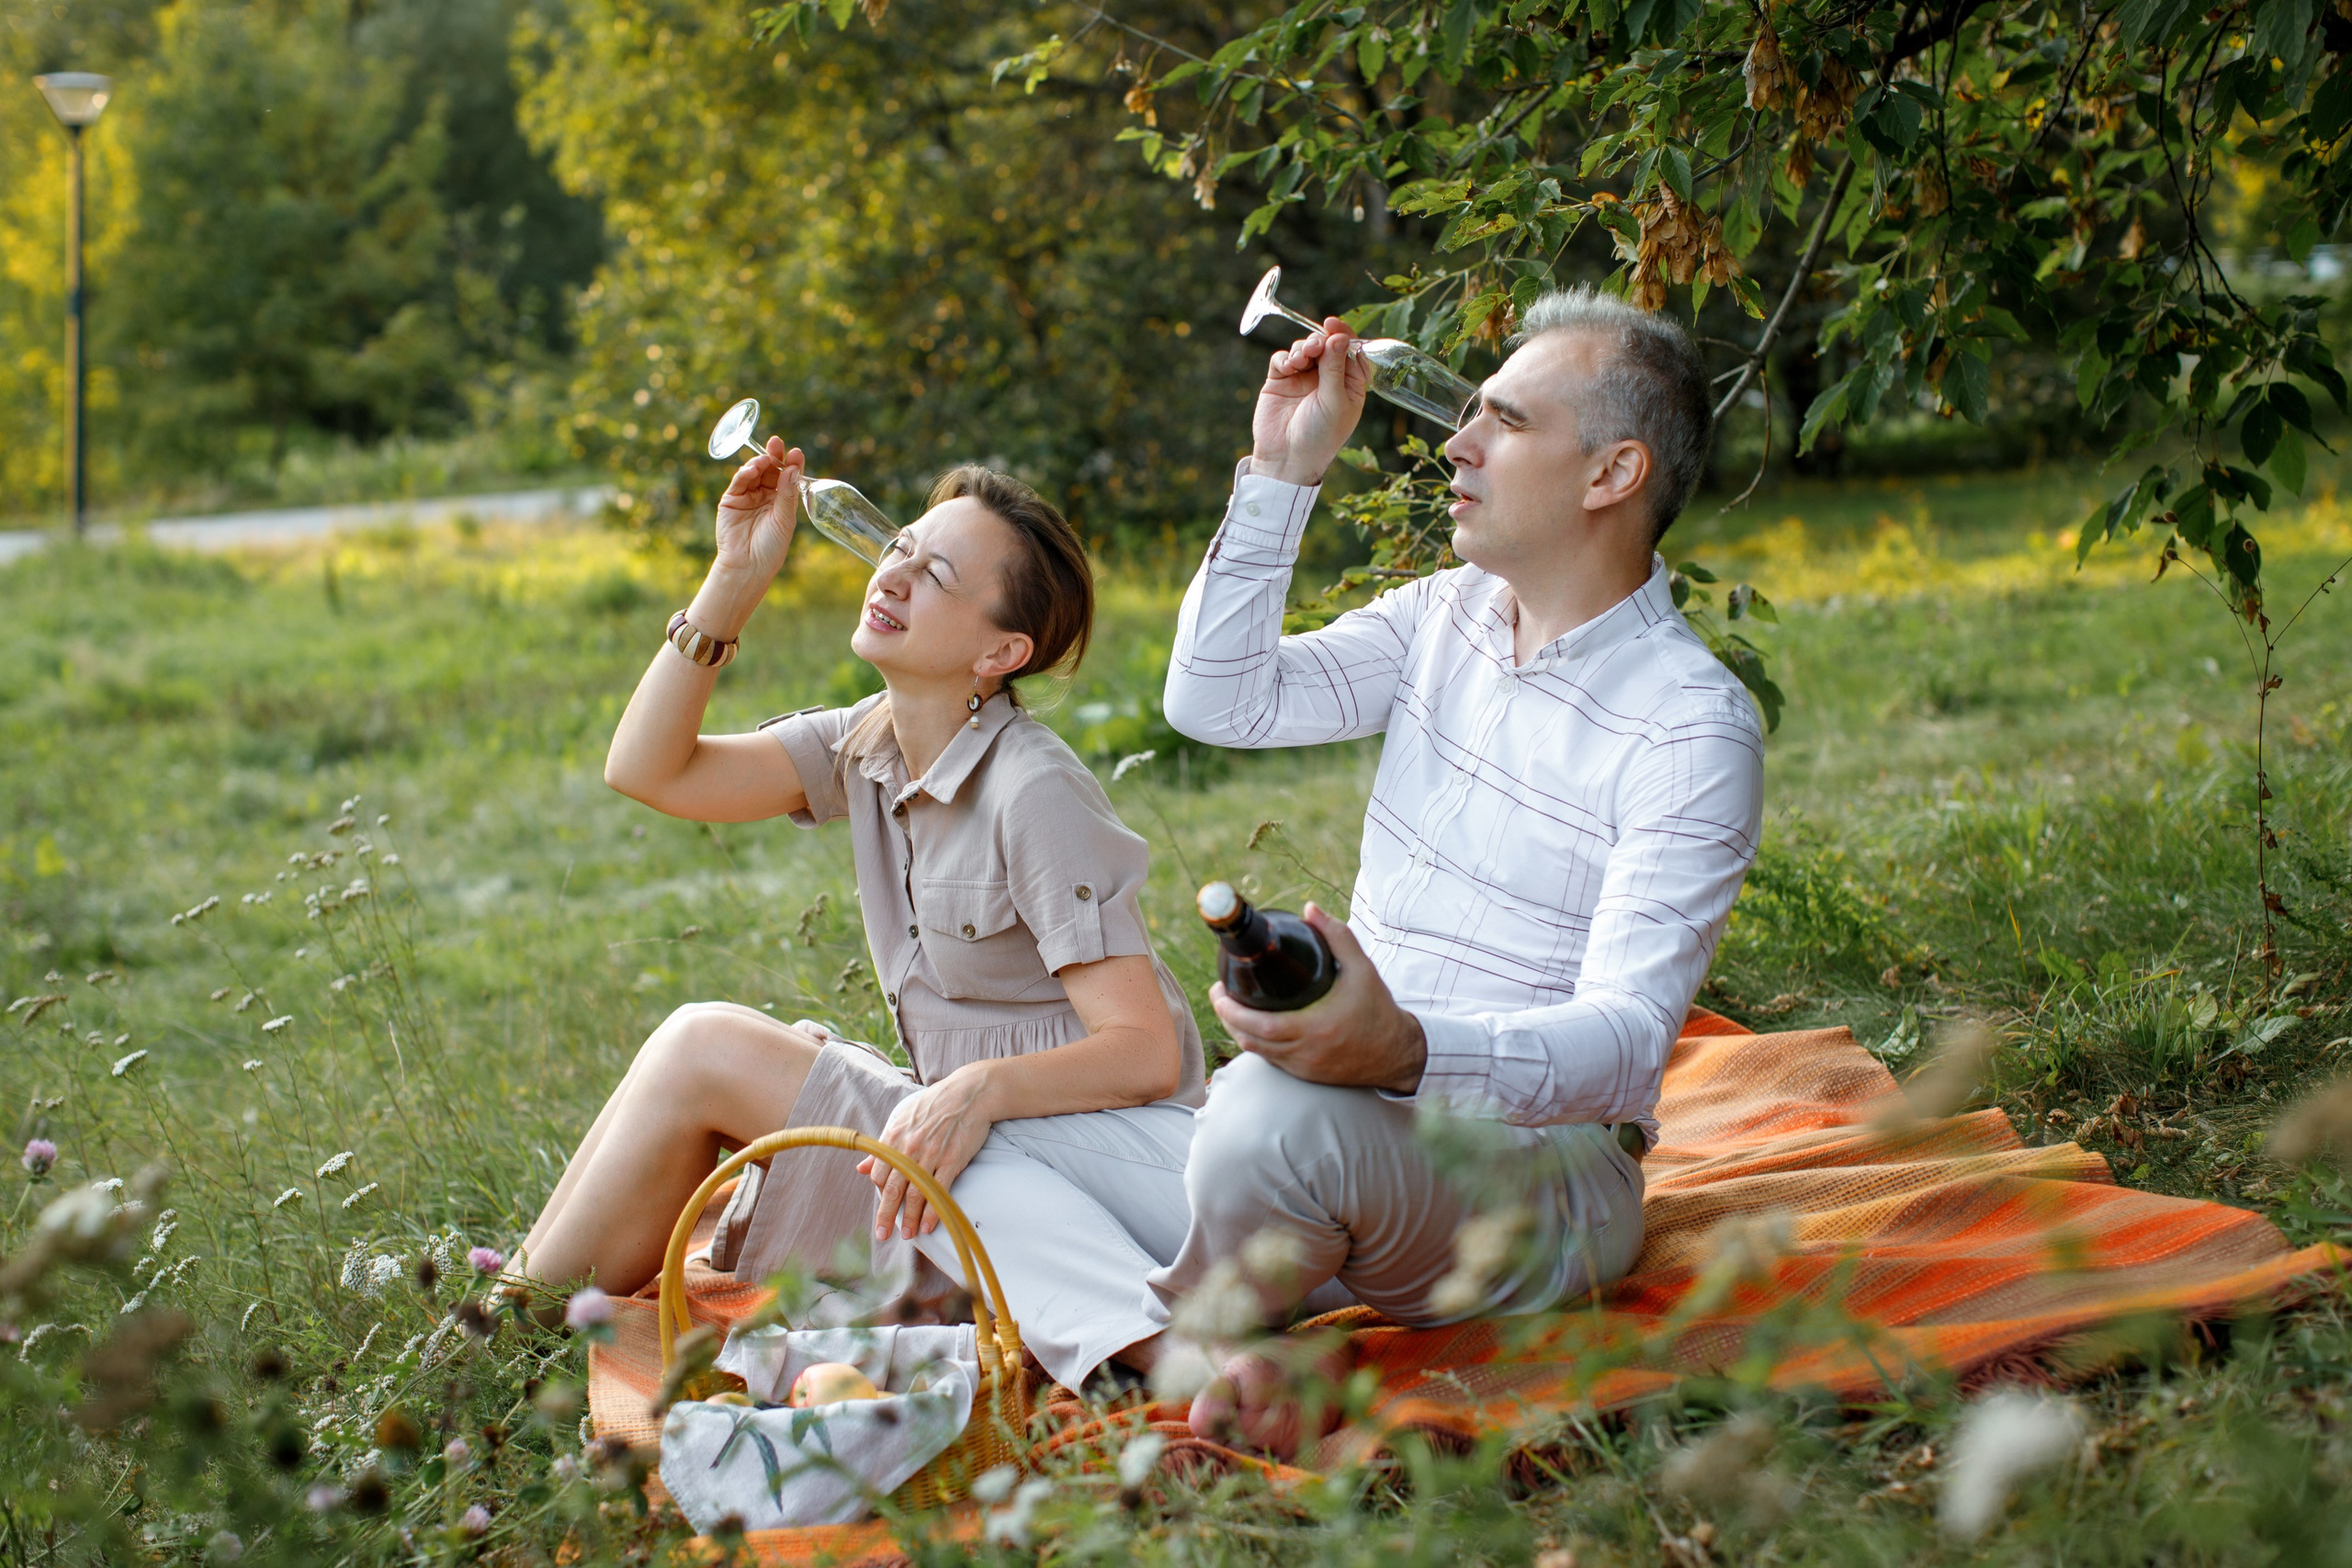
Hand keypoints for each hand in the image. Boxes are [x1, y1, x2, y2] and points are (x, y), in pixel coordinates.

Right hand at [711, 437, 803, 588]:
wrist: (747, 566)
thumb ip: (787, 494)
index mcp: (782, 501)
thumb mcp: (784, 520)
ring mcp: (748, 496)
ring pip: (754, 473)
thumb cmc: (771, 547)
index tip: (796, 453)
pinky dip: (745, 473)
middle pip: (770, 470)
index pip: (787, 477)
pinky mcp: (731, 499)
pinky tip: (752, 469)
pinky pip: (739, 482)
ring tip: (765, 460)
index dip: (791, 464)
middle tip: (777, 443)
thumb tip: (792, 469)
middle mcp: (765, 496)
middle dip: (774, 456)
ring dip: (760, 463)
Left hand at [859, 1066, 995, 1240]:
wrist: (969, 1093)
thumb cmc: (935, 1104)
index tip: (883, 1207)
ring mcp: (931, 1155)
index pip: (880, 1173)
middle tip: (882, 1235)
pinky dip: (933, 1211)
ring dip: (909, 1218)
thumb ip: (882, 1145)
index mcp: (894, 1136)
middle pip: (893, 1189)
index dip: (880, 1193)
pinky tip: (928, 1225)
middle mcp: (909, 1148)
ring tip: (907, 1234)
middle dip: (886, 1215)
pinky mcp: (952, 1160)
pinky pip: (939, 1191)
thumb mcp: (902, 1118)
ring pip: (915, 1194)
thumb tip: (861, 1169)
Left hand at [1208, 904, 1425, 1091]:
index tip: (1220, 991)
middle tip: (1220, 994)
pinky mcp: (1307, 1076)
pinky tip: (1254, 1025)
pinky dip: (1257, 1044)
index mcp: (1315, 1029)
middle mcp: (1305, 1053)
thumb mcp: (1362, 969)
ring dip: (1239, 1031)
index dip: (1232, 1011)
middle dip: (1226, 1018)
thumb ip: (1337, 936)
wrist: (1398, 1053)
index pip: (1259, 1025)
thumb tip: (1310, 909)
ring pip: (1257, 1053)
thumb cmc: (1378, 1009)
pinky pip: (1271, 1061)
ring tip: (1231, 1007)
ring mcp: (1304, 1068)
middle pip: (1249, 1040)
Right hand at [1249, 319, 1368, 487]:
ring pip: (1304, 349)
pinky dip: (1285, 358)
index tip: (1332, 325)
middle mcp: (1326, 379)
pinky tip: (1288, 367)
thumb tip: (1339, 337)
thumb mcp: (1334, 402)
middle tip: (1314, 348)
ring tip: (1300, 361)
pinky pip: (1282, 359)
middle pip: (1325, 346)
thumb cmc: (1319, 437)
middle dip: (1319, 341)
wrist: (1286, 459)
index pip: (1349, 352)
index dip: (1342, 335)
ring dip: (1302, 349)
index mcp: (1348, 385)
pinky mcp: (1280, 382)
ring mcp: (1302, 379)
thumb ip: (1335, 368)